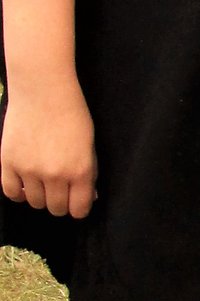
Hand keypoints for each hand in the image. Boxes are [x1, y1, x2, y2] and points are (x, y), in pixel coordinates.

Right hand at [0, 82, 97, 217]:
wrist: (43, 90)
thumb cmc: (71, 113)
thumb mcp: (90, 144)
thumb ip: (88, 173)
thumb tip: (87, 198)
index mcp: (80, 170)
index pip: (79, 210)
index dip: (78, 208)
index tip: (76, 203)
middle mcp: (55, 175)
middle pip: (56, 209)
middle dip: (60, 202)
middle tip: (59, 190)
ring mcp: (30, 170)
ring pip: (34, 203)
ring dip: (39, 196)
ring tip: (42, 181)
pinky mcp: (9, 163)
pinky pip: (11, 193)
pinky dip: (18, 192)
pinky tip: (25, 184)